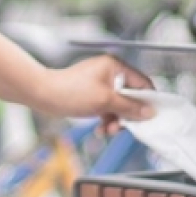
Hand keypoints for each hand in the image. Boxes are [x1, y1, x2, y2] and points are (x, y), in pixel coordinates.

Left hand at [37, 54, 154, 132]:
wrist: (44, 95)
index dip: (148, 100)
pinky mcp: (93, 95)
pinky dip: (105, 119)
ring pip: (119, 106)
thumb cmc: (70, 91)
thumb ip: (130, 107)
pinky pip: (107, 109)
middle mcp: (109, 73)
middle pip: (131, 97)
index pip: (142, 83)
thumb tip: (149, 111)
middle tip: (121, 126)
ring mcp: (101, 84)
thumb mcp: (105, 101)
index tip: (151, 117)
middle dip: (127, 115)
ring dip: (115, 120)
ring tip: (107, 130)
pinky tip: (99, 129)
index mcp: (115, 66)